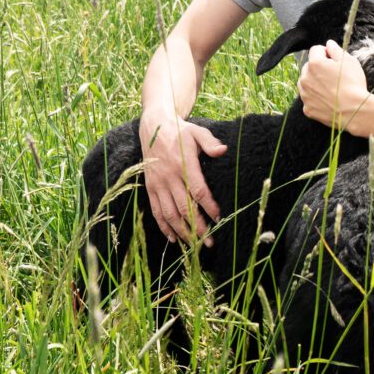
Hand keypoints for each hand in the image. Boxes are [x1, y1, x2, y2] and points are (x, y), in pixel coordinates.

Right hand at [141, 118, 226, 244]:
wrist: (152, 127)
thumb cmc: (180, 131)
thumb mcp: (197, 131)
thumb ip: (210, 142)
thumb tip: (223, 150)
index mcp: (183, 163)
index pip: (198, 190)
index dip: (209, 207)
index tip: (219, 218)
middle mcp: (169, 176)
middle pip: (185, 207)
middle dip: (198, 227)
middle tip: (210, 241)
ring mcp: (158, 184)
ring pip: (170, 214)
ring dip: (182, 231)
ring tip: (195, 245)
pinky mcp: (150, 188)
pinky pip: (156, 211)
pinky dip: (164, 227)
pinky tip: (174, 239)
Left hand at [297, 41, 369, 131]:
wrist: (354, 111)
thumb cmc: (353, 84)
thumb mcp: (349, 61)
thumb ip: (336, 50)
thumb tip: (329, 44)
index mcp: (314, 63)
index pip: (316, 50)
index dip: (326, 53)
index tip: (334, 60)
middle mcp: (305, 78)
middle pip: (309, 66)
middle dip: (319, 68)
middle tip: (334, 76)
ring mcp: (305, 95)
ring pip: (306, 83)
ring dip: (315, 83)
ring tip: (331, 89)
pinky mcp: (307, 109)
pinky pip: (309, 99)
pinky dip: (316, 99)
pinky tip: (328, 100)